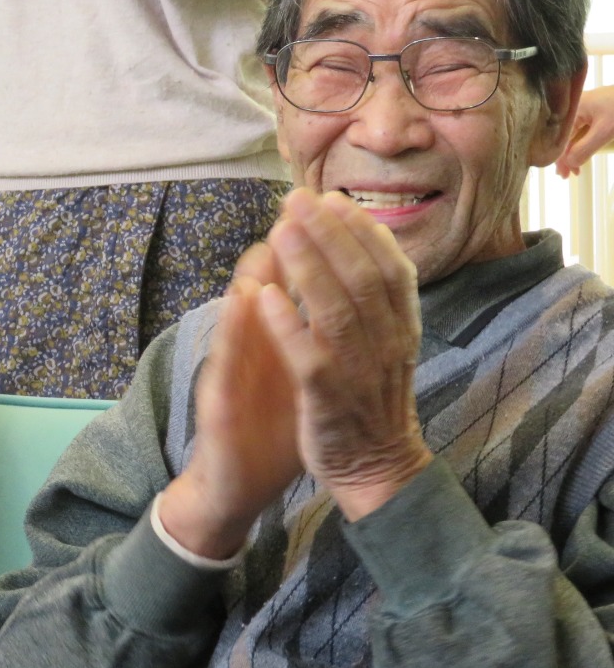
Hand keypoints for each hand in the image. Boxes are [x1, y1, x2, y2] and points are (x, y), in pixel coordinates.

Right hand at [160, 241, 301, 559]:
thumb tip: (332, 291)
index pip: (286, 289)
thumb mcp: (296, 376)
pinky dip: (234, 328)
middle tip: (293, 210)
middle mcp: (247, 353)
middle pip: (259, 291)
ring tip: (265, 238)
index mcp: (271, 345)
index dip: (307, 248)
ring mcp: (229, 376)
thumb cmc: (269, 427)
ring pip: (239, 317)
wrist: (236, 483)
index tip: (327, 208)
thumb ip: (307, 333)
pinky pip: (226, 362)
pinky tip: (242, 300)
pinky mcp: (217, 405)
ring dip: (252, 277)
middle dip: (280, 251)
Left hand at [257, 189, 431, 519]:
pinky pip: (308, 356)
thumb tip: (362, 244)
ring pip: (336, 310)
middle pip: (362, 277)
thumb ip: (378, 302)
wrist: (378, 469)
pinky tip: (266, 296)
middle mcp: (387, 345)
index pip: (390, 267)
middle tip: (297, 199)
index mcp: (403, 329)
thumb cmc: (372, 401)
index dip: (361, 230)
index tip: (332, 198)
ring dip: (308, 266)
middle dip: (329, 233)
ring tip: (280, 231)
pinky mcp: (327, 399)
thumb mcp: (389, 345)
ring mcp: (359, 372)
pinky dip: (287, 324)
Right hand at [556, 86, 613, 177]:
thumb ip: (585, 149)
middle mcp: (576, 106)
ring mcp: (587, 106)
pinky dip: (582, 141)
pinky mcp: (596, 108)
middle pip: (564, 135)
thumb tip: (570, 164)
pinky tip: (582, 151)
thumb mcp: (606, 131)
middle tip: (567, 175)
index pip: (559, 137)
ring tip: (575, 167)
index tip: (564, 174)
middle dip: (565, 156)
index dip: (560, 157)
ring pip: (574, 133)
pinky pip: (583, 128)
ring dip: (573, 151)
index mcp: (573, 108)